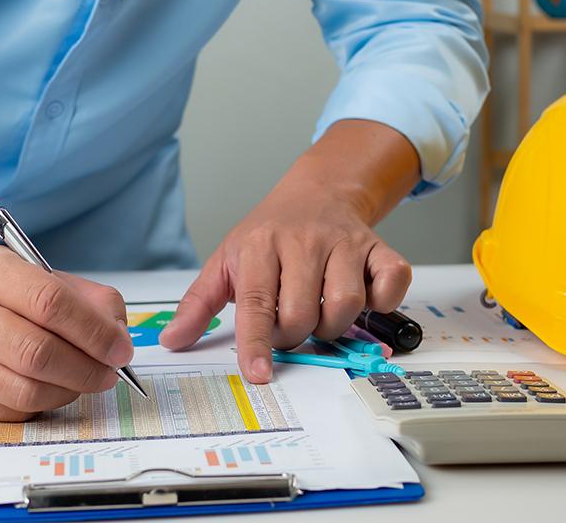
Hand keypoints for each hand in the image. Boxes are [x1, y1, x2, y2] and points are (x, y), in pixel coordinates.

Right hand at [0, 246, 133, 420]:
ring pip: (25, 389)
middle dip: (86, 368)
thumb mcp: (46, 278)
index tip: (120, 349)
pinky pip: (11, 410)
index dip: (93, 331)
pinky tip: (51, 387)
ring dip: (69, 390)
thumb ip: (92, 301)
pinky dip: (44, 403)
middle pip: (37, 352)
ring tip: (85, 380)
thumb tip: (119, 338)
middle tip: (110, 373)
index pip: (50, 302)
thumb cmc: (2, 296)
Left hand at [159, 119, 419, 383]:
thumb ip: (199, 303)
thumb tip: (172, 340)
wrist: (317, 192)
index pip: (257, 303)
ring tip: (320, 313)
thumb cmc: (269, 233)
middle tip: (288, 324)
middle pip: (303, 312)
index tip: (258, 374)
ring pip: (346, 304)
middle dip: (294, 334)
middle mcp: (304, 241)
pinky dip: (384, 300)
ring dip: (334, 325)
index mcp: (261, 245)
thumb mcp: (226, 260)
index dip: (256, 342)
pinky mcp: (378, 247)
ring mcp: (345, 243)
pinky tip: (364, 298)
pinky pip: (392, 282)